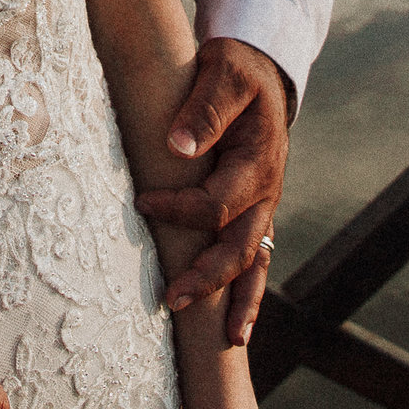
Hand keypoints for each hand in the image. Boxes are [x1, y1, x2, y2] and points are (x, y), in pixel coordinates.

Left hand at [135, 38, 288, 343]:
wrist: (259, 69)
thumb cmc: (235, 68)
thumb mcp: (223, 71)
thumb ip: (206, 107)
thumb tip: (178, 146)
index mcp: (258, 158)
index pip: (218, 200)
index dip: (179, 208)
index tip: (142, 202)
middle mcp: (266, 189)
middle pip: (241, 247)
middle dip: (208, 277)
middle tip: (171, 298)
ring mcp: (262, 205)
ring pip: (254, 262)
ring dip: (238, 299)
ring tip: (227, 340)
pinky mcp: (253, 211)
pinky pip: (254, 259)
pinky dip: (248, 295)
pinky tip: (237, 329)